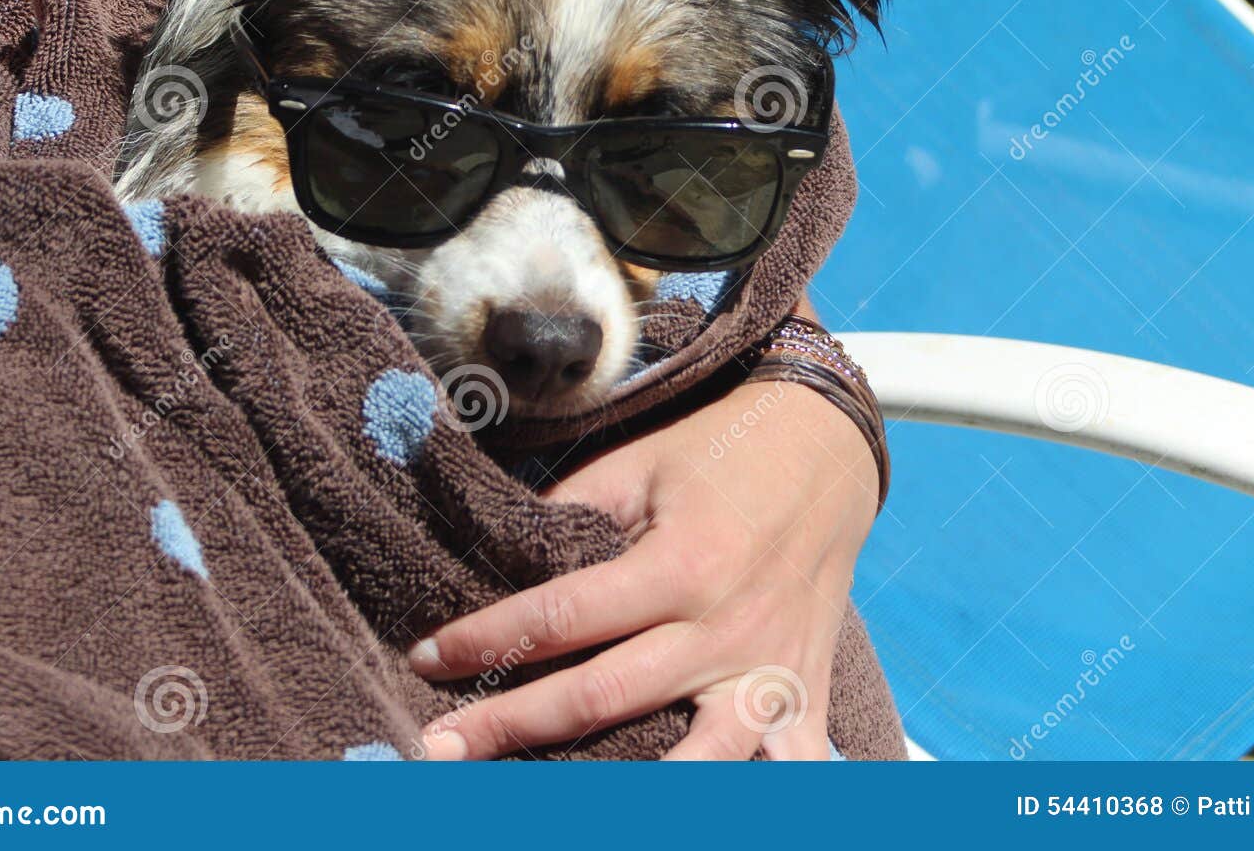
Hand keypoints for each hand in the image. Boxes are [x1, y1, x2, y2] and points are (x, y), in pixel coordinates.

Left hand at [408, 379, 879, 759]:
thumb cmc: (719, 450)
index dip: (484, 640)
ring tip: (553, 807)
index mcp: (681, 564)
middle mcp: (725, 629)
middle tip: (436, 750)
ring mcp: (768, 672)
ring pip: (696, 764)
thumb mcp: (637, 465)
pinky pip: (781, 768)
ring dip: (623, 792)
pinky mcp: (802, 693)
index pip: (561, 617)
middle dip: (509, 726)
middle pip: (601, 698)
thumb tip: (493, 566)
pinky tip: (684, 802)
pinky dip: (750, 793)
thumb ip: (569, 517)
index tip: (425, 657)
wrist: (828, 446)